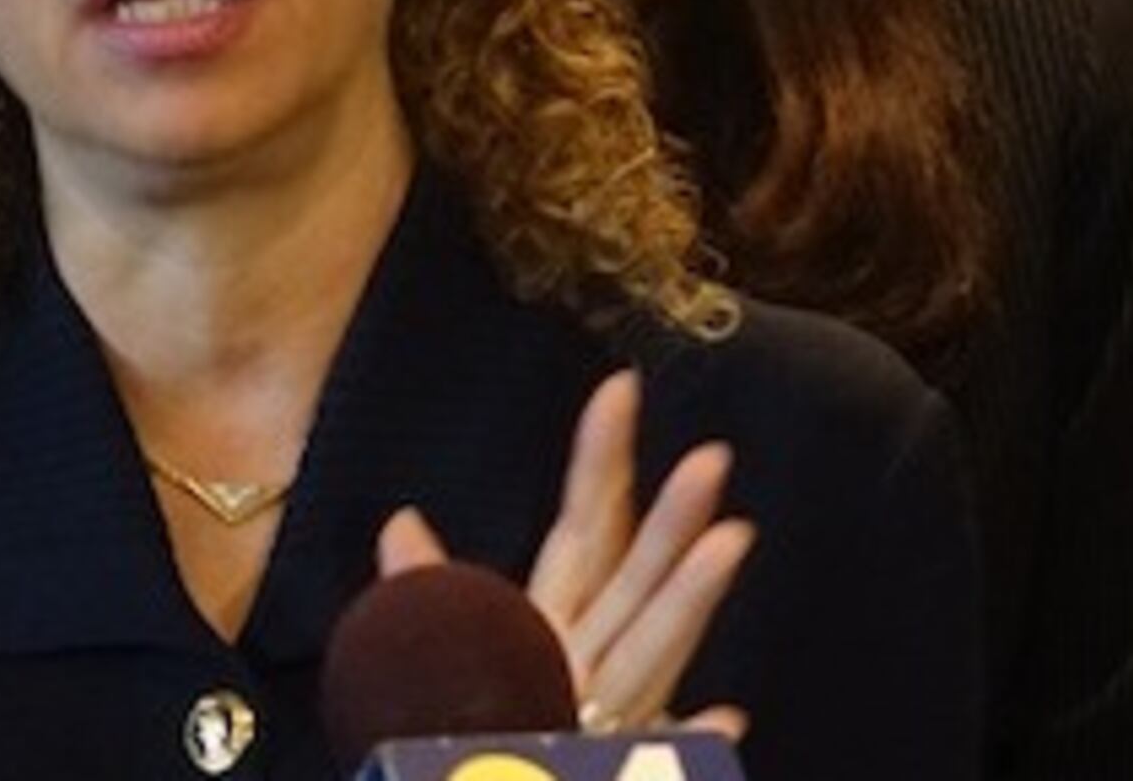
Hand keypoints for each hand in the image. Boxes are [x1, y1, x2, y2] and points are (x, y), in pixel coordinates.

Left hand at [377, 368, 754, 739]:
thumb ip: (430, 586)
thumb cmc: (473, 712)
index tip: (619, 390)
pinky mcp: (603, 758)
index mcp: (554, 620)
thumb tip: (401, 521)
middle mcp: (590, 657)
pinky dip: (691, 737)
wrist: (480, 772)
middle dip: (673, 519)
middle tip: (711, 457)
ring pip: (652, 648)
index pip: (586, 526)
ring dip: (690, 597)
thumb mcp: (445, 641)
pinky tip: (728, 717)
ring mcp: (604, 711)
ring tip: (730, 540)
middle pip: (635, 578)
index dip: (600, 460)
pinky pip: (651, 749)